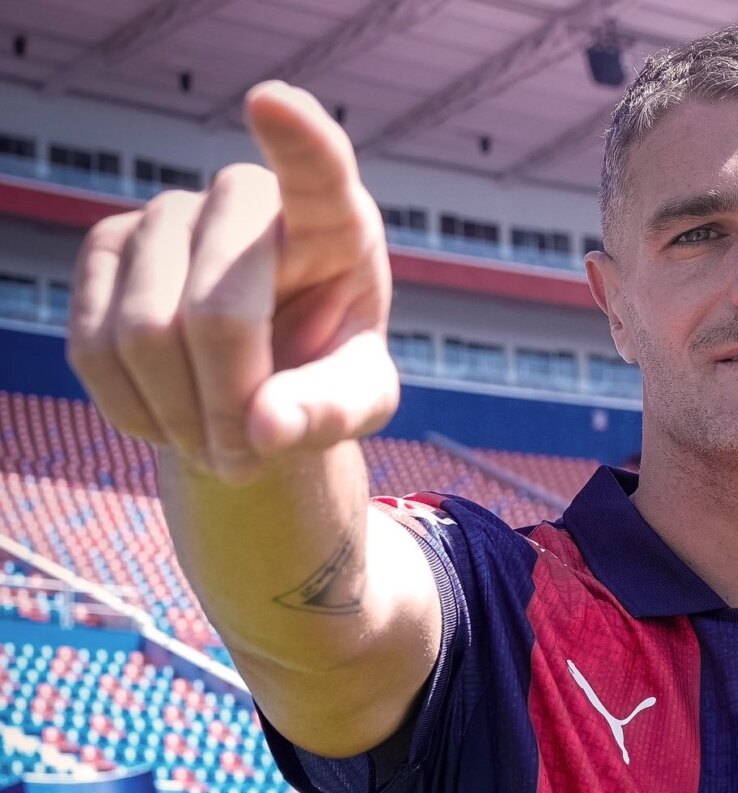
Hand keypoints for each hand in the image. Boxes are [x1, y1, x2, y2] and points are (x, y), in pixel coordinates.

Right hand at [67, 82, 395, 484]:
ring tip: (219, 445)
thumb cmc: (327, 377)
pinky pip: (93, 347)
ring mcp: (167, 216)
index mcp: (333, 222)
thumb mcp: (358, 402)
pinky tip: (171, 418)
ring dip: (181, 418)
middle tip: (249, 460)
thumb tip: (264, 428)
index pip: (318, 169)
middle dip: (228, 403)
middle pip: (217, 308)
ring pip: (144, 334)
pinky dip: (134, 410)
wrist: (258, 385)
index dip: (296, 139)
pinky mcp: (104, 249)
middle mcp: (246, 201)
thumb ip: (329, 414)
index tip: (271, 101)